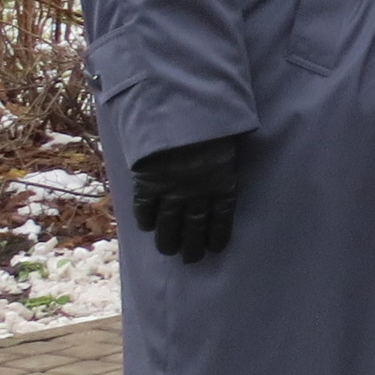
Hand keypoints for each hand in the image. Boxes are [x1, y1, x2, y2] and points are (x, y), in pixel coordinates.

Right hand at [130, 136, 242, 263]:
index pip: (221, 219)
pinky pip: (145, 210)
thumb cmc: (211, 124)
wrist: (181, 115)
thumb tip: (226, 169)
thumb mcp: (228, 144)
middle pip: (194, 228)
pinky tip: (147, 227)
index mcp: (222, 184)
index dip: (217, 235)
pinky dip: (146, 221)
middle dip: (192, 246)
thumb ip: (224, 163)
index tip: (214, 249)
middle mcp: (198, 194)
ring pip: (169, 226)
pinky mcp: (148, 186)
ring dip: (168, 241)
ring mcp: (172, 192)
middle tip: (190, 259)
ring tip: (169, 251)